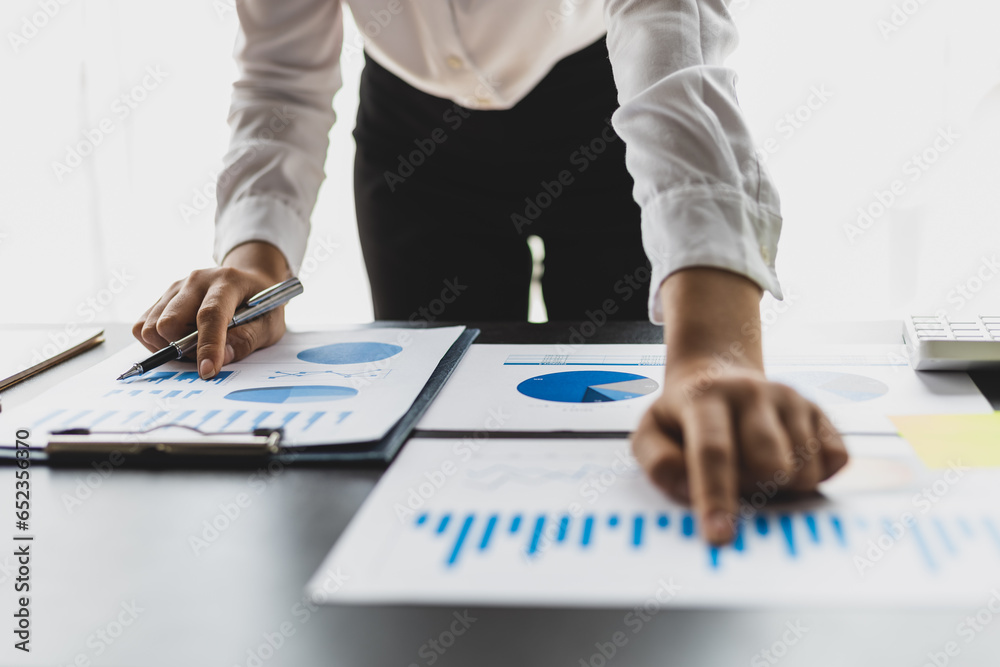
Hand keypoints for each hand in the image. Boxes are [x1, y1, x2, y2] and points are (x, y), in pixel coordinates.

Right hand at [132, 242, 291, 378]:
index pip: (210, 315)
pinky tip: (180, 340)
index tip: (207, 371)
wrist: (249, 280)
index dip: (207, 346)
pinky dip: (156, 342)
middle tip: (204, 355)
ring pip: (151, 327)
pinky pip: (143, 326)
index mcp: (227, 282)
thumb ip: (248, 340)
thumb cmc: (262, 305)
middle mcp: (197, 280)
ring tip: (194, 346)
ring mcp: (176, 287)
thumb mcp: (270, 324)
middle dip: (183, 350)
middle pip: (169, 323)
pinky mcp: (163, 297)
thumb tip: (221, 359)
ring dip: (168, 347)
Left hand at [632, 268, 847, 544]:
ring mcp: (791, 398)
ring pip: (804, 470)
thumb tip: (688, 491)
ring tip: (755, 465)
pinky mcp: (820, 411)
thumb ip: (659, 463)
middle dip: (753, 490)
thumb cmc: (682, 417)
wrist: (717, 374)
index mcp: (705, 397)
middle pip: (769, 466)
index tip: (719, 538)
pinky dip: (814, 475)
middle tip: (735, 480)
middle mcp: (752, 392)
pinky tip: (786, 458)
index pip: (714, 451)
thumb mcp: (651, 433)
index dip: (716, 497)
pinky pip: (836, 462)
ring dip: (781, 486)